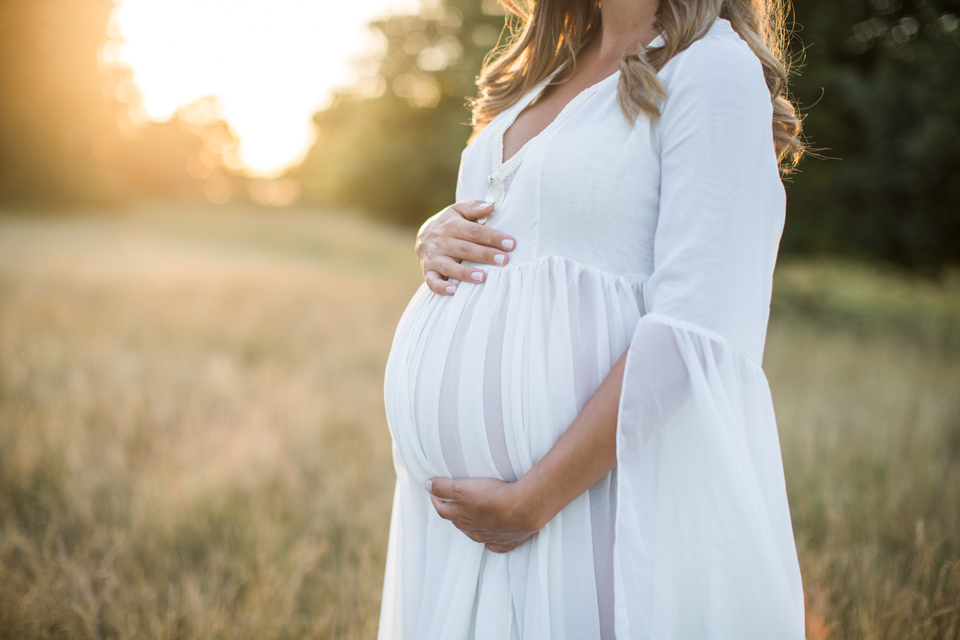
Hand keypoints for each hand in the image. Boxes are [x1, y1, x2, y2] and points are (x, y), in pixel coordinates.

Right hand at [416, 200, 516, 295]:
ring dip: (465, 273)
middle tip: (503, 260)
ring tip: (482, 277)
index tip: (510, 244)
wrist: (423, 236)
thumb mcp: (457, 211)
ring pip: (449, 267)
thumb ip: (473, 208)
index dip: (492, 237)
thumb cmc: (448, 223)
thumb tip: (490, 206)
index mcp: (450, 225)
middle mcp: (440, 242)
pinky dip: (441, 287)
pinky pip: (432, 282)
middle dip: (484, 255)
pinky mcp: (428, 272)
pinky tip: (454, 291)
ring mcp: (433, 258)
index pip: (474, 231)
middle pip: (464, 249)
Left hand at [425, 476, 544, 552]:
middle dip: (452, 512)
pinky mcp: (508, 541)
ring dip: (470, 526)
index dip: (437, 500)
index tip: (434, 491)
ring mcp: (491, 537)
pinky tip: (491, 540)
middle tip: (451, 502)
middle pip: (458, 522)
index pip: (443, 510)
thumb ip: (443, 487)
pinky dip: (492, 542)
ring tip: (469, 518)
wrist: (524, 508)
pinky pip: (496, 545)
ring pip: (475, 534)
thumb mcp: (463, 487)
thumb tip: (427, 485)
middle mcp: (474, 529)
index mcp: (462, 517)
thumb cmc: (494, 496)